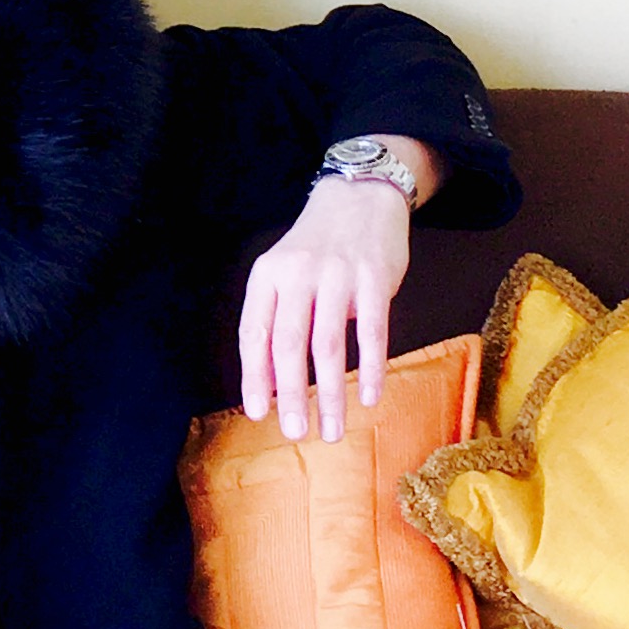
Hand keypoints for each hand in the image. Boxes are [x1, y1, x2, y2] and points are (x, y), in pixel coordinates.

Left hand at [238, 175, 411, 441]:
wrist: (362, 195)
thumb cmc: (317, 247)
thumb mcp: (283, 274)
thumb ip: (274, 321)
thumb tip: (271, 385)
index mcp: (267, 276)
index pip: (253, 333)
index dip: (254, 376)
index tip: (258, 412)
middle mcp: (298, 275)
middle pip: (289, 345)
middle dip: (291, 395)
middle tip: (294, 433)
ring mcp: (338, 276)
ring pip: (329, 346)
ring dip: (329, 394)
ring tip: (332, 429)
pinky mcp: (375, 279)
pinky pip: (372, 332)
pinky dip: (371, 369)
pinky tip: (370, 397)